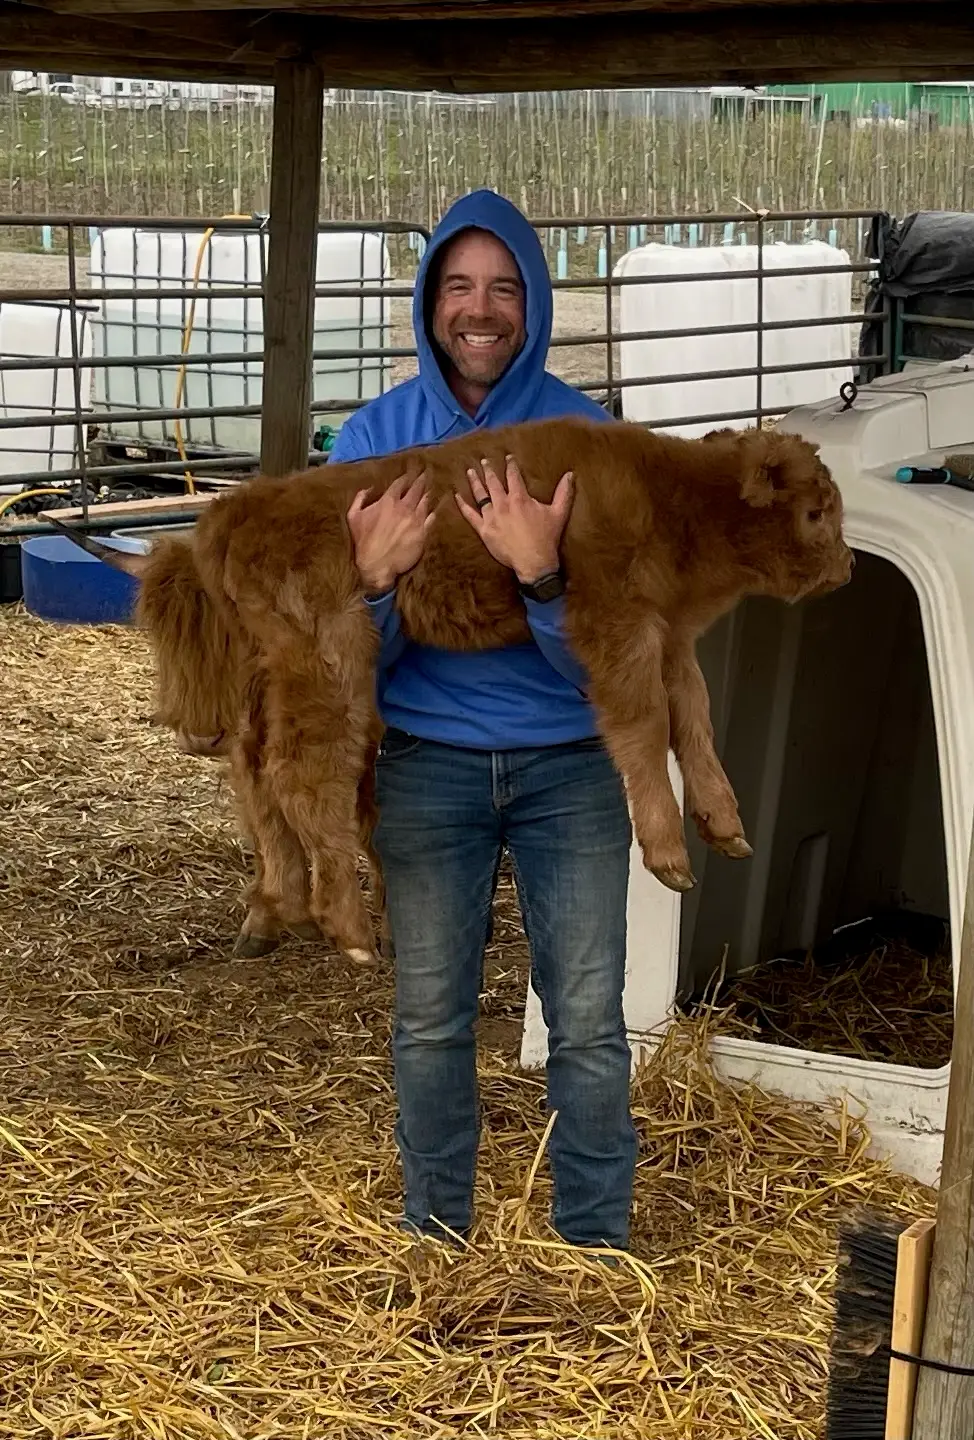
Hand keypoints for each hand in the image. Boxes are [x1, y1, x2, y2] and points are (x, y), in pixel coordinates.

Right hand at [346, 472, 433, 592]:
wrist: (377, 564)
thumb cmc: (363, 542)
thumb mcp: (353, 517)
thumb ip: (359, 499)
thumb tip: (368, 489)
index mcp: (388, 501)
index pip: (400, 483)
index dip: (406, 477)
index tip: (410, 472)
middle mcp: (404, 507)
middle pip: (416, 489)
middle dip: (421, 480)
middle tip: (427, 473)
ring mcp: (415, 520)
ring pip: (425, 502)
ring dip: (428, 493)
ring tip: (432, 488)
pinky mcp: (423, 533)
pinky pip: (431, 519)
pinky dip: (433, 512)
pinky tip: (435, 509)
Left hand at [455, 454, 572, 583]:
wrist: (533, 562)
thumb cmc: (546, 538)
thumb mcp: (559, 513)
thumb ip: (564, 493)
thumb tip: (570, 475)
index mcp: (520, 498)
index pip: (513, 476)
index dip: (510, 465)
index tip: (508, 458)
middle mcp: (503, 504)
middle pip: (494, 482)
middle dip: (489, 470)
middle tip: (484, 461)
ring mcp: (492, 517)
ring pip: (480, 495)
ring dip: (475, 482)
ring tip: (470, 472)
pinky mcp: (484, 530)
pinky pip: (470, 515)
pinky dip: (463, 505)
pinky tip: (457, 496)